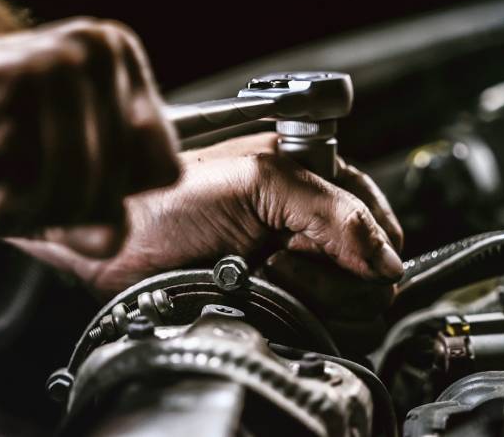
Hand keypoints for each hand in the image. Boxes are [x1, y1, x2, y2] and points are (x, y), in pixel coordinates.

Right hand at [0, 18, 178, 256]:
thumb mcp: (49, 190)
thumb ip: (91, 217)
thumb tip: (111, 235)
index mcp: (118, 64)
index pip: (163, 166)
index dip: (114, 198)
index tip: (70, 187)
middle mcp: (95, 52)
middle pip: (119, 185)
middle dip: (63, 210)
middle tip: (17, 186)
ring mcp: (54, 62)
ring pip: (77, 187)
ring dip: (23, 207)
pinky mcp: (7, 80)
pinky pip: (27, 183)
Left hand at [11, 133, 403, 295]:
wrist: (117, 239)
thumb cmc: (169, 197)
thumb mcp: (258, 182)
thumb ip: (332, 211)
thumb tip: (386, 258)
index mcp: (314, 179)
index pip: (377, 219)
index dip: (365, 242)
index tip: (327, 251)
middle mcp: (307, 223)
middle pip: (368, 269)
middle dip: (330, 273)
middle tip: (281, 259)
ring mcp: (292, 265)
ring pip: (347, 303)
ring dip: (309, 296)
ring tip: (262, 273)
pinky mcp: (274, 300)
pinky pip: (314, 325)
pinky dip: (292, 317)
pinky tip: (256, 294)